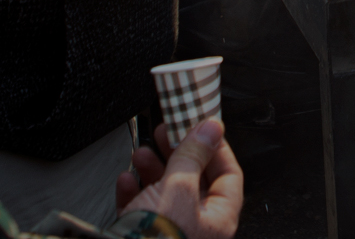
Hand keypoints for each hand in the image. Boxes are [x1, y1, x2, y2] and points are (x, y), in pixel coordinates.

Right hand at [117, 119, 243, 238]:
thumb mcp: (178, 191)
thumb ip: (193, 157)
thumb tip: (211, 129)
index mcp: (217, 221)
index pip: (228, 175)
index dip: (216, 147)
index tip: (202, 126)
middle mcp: (197, 230)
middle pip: (194, 181)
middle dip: (179, 154)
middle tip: (168, 132)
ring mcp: (169, 234)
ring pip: (166, 193)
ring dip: (153, 169)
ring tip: (142, 153)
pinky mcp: (142, 236)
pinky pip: (141, 210)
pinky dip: (133, 192)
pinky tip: (126, 180)